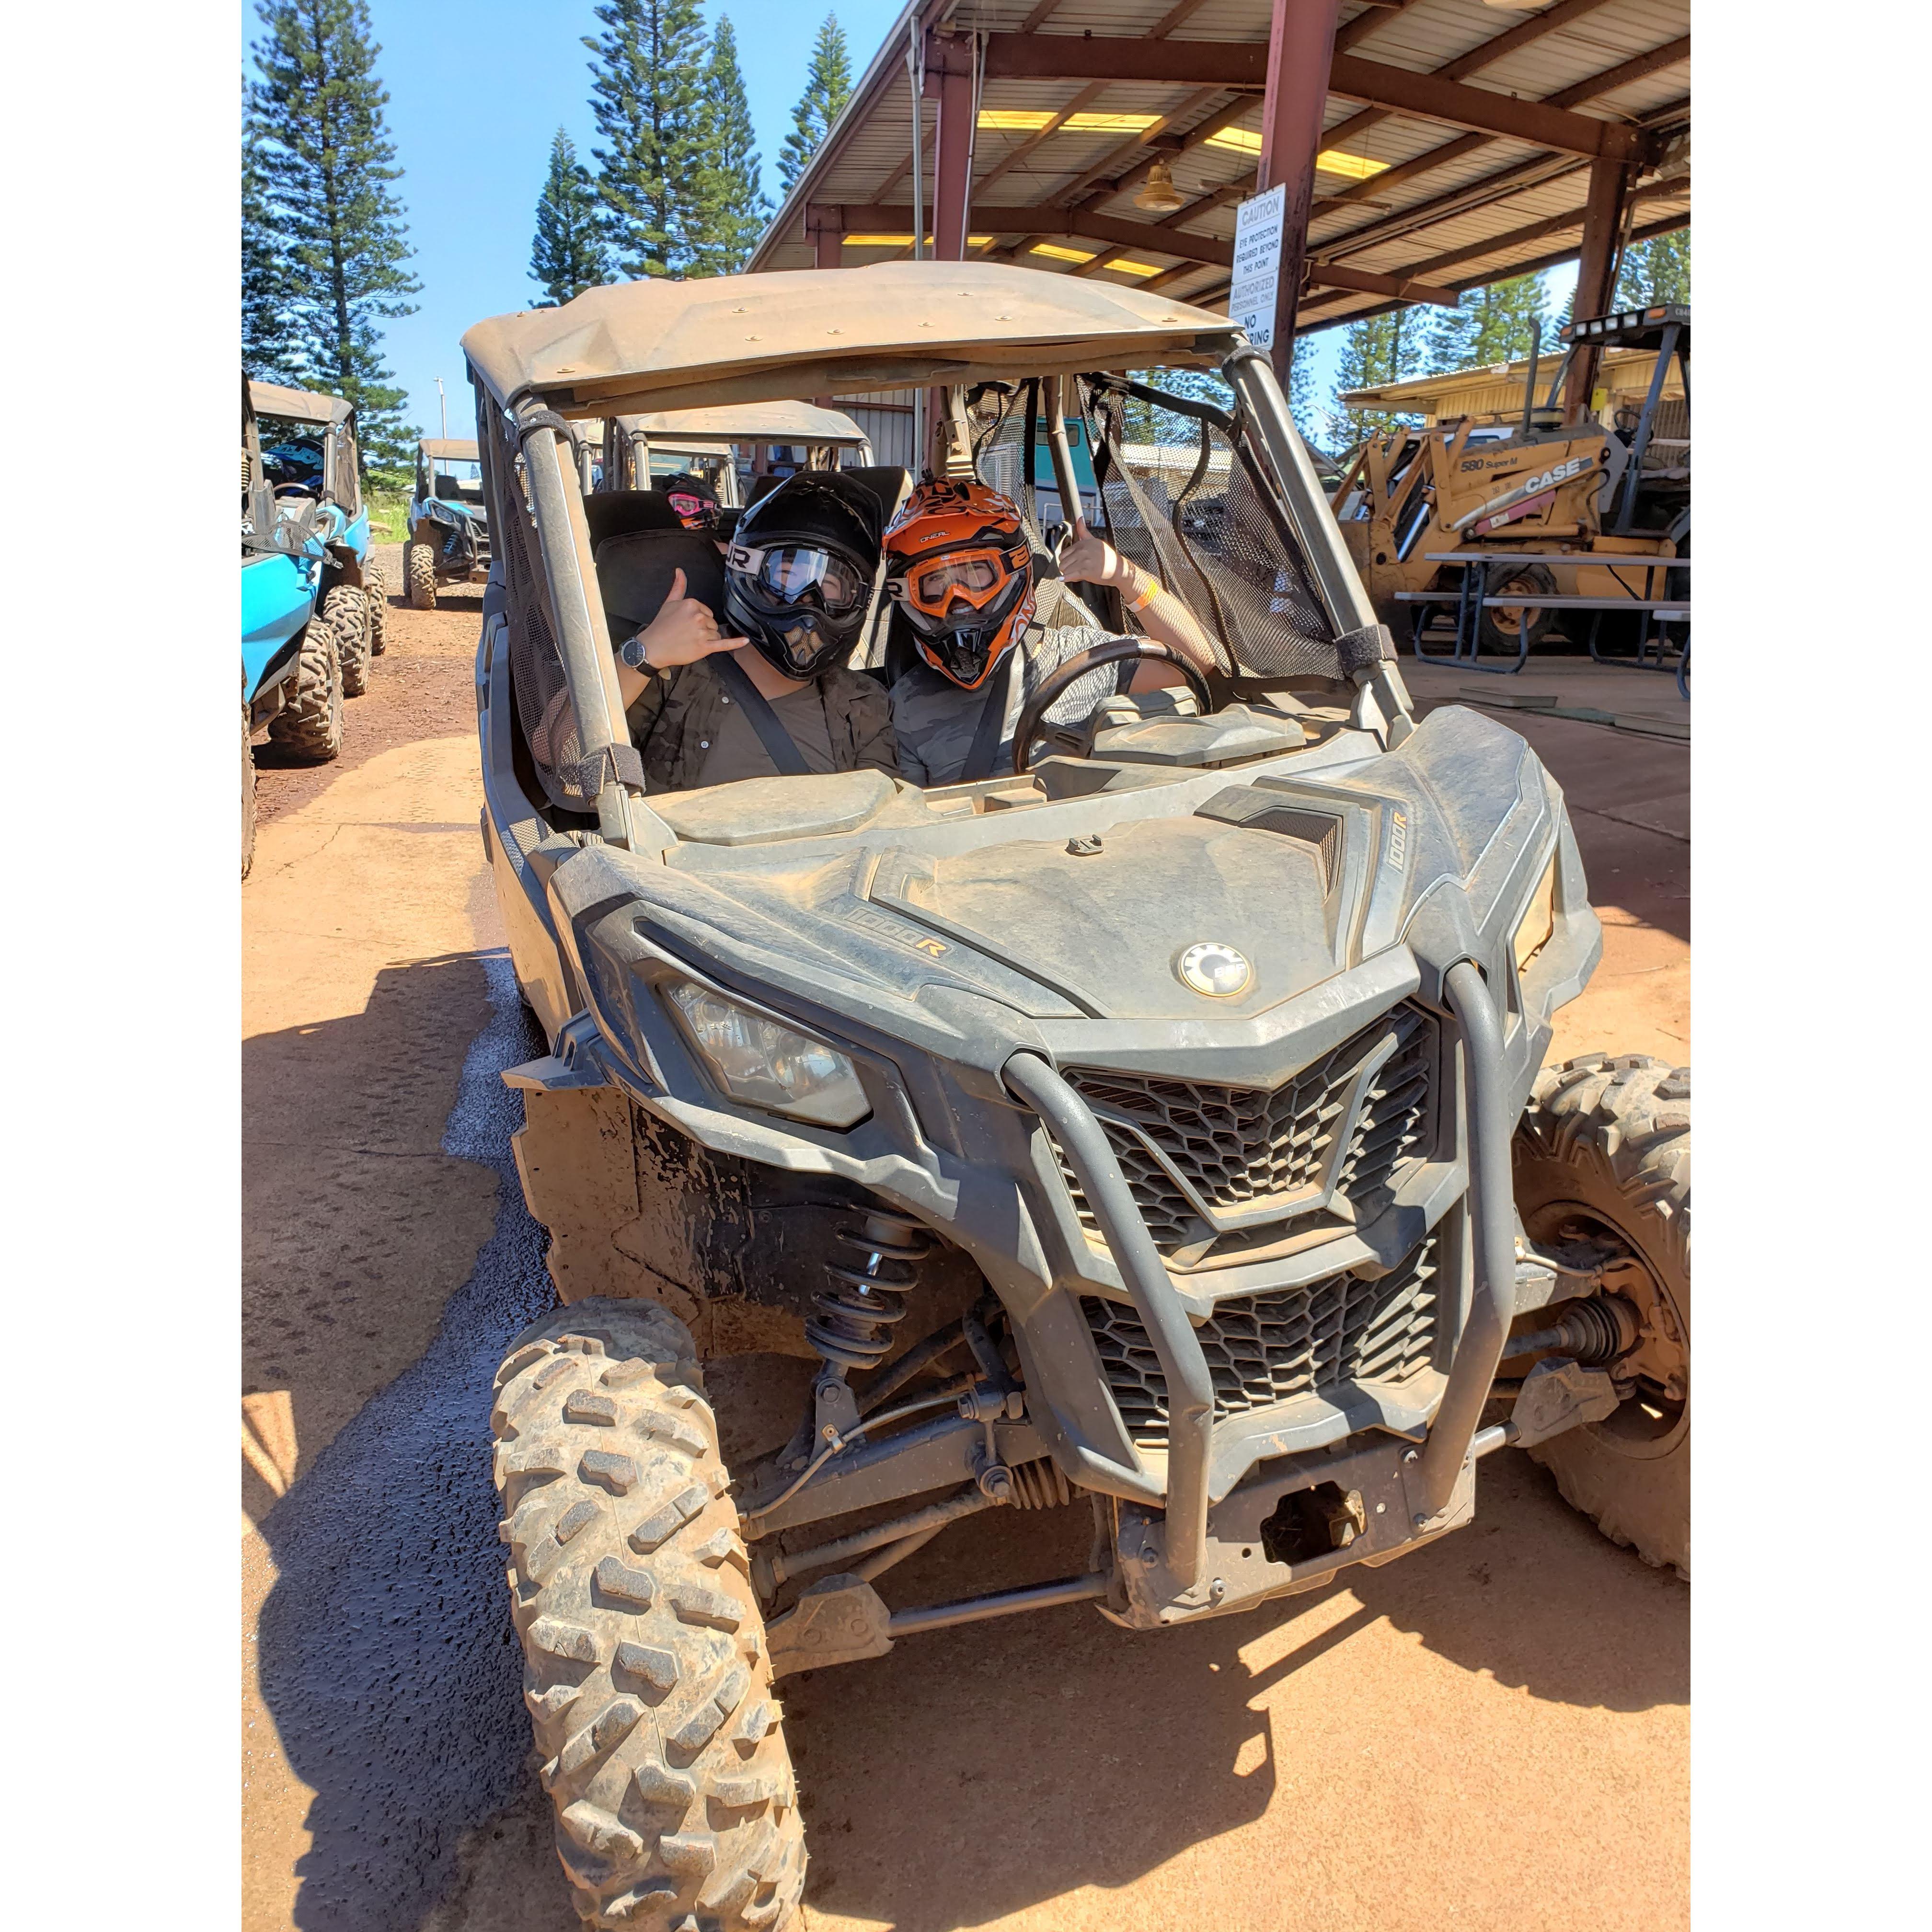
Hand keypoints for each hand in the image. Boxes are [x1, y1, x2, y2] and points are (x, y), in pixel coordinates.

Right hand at [630, 568, 744, 668]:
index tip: (686, 624)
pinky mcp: (705, 647)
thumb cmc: (660, 626)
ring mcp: (703, 632)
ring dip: (707, 639)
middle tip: (687, 634)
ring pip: (715, 634)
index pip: (707, 612)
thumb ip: (679, 586)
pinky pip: (724, 644)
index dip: (699, 619)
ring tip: (690, 641)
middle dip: (703, 629)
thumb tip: (680, 571)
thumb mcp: (669, 602)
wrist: (653, 647)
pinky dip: (736, 643)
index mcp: (692, 604)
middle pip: (712, 623)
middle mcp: (699, 616)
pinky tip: (745, 641)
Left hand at [1058, 518, 1134, 592]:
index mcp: (1082, 544)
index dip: (1068, 561)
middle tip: (1076, 569)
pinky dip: (1067, 578)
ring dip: (1069, 574)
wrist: (1118, 569)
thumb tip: (1079, 518)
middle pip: (1062, 563)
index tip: (1075, 563)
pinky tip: (1069, 578)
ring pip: (1064, 570)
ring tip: (1079, 573)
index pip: (1063, 554)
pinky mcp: (1086, 571)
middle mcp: (1082, 551)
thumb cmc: (1107, 557)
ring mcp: (1084, 561)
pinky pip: (1070, 576)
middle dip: (1067, 568)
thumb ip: (1083, 531)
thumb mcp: (1094, 540)